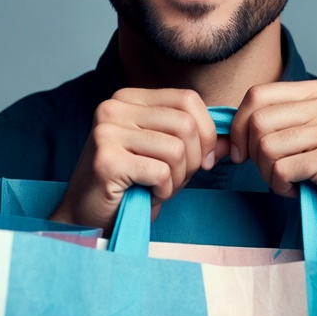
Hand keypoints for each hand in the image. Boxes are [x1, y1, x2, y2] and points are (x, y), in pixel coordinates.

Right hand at [50, 88, 224, 231]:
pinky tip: (148, 195)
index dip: (207, 131)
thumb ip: (197, 143)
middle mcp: (114, 107)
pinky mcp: (106, 160)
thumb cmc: (130, 186)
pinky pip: (161, 172)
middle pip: (186, 123)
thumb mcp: (168, 157)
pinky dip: (164, 191)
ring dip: (178, 177)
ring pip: (176, 148)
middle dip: (194, 159)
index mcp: (130, 98)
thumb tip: (229, 140)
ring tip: (160, 187)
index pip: (188, 99)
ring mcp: (107, 132)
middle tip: (178, 179)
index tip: (203, 159)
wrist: (87, 217)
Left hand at [229, 80, 316, 251]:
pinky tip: (297, 189)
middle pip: (259, 120)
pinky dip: (280, 186)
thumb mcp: (293, 137)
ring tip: (289, 179)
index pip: (258, 94)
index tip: (239, 152)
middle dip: (253, 153)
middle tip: (271, 171)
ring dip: (268, 172)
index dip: (238, 126)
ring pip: (267, 146)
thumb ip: (261, 124)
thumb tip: (215, 132)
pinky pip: (281, 169)